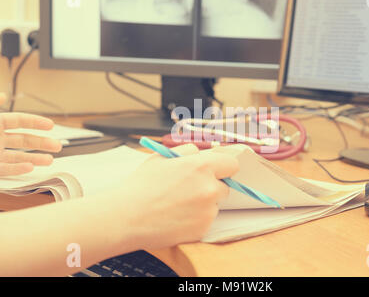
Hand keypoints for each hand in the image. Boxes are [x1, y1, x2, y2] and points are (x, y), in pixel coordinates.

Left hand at [0, 93, 61, 175]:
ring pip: (17, 156)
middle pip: (23, 140)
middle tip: (57, 146)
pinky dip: (17, 169)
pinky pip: (5, 169)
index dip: (35, 122)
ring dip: (34, 158)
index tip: (51, 125)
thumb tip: (3, 95)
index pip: (18, 121)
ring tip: (50, 160)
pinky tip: (30, 167)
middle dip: (42, 143)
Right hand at [110, 144, 238, 249]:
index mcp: (201, 167)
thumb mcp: (162, 157)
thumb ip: (188, 151)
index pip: (231, 164)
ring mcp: (207, 211)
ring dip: (203, 205)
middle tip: (189, 190)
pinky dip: (196, 220)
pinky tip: (176, 217)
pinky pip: (206, 221)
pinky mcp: (202, 229)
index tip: (216, 171)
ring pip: (214, 205)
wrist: (125, 217)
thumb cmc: (140, 187)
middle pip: (224, 187)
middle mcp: (209, 189)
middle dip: (211, 187)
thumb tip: (202, 152)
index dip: (223, 167)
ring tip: (177, 205)